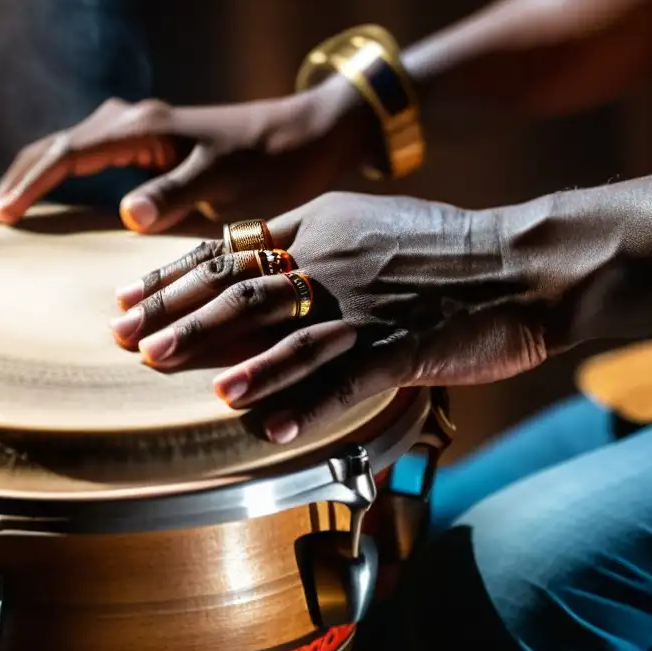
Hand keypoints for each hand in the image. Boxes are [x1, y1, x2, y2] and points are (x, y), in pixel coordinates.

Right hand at [0, 77, 375, 233]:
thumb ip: (179, 194)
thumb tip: (127, 216)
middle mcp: (135, 121)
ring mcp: (143, 129)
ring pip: (71, 146)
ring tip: (3, 207)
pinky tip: (54, 195)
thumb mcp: (228, 180)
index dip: (30, 185)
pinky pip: (92, 154)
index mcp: (143, 128)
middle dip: (19, 179)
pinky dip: (63, 173)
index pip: (67, 153)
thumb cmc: (274, 160)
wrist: (310, 134)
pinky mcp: (154, 142)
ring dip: (35, 174)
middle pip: (58, 145)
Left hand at [109, 191, 560, 442]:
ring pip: (287, 335)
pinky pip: (347, 379)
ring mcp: (368, 304)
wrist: (526, 261)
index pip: (228, 250)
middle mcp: (334, 260)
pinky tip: (268, 428)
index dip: (171, 276)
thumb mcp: (367, 222)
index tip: (124, 298)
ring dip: (234, 361)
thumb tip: (250, 263)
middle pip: (242, 291)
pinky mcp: (405, 344)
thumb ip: (310, 240)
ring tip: (185, 380)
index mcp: (321, 225)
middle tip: (126, 343)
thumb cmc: (444, 247)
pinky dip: (306, 403)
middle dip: (178, 318)